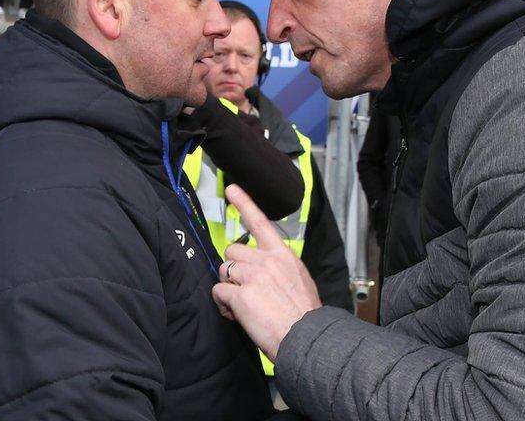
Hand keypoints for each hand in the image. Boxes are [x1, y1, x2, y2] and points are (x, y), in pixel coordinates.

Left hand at [212, 185, 320, 360]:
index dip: (244, 203)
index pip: (260, 223)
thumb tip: (262, 271)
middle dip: (233, 269)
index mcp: (283, 255)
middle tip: (245, 289)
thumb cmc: (303, 315)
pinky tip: (236, 313)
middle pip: (232, 252)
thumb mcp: (299, 280)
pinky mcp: (240, 293)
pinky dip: (223, 304)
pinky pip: (218, 291)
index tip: (232, 189)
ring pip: (223, 270)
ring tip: (243, 304)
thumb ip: (279, 268)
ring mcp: (253, 275)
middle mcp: (267, 260)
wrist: (306, 336)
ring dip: (228, 287)